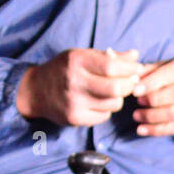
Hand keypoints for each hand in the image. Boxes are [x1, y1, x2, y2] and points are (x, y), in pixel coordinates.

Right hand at [15, 48, 142, 125]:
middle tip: (131, 83)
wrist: (36, 90)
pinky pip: (104, 116)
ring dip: (118, 99)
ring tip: (111, 92)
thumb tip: (136, 56)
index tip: (138, 70)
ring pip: (113, 104)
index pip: (111, 66)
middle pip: (116, 88)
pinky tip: (97, 103)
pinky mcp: (75, 118)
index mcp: (76, 60)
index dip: (129, 69)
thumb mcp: (82, 56)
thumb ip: (109, 57)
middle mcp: (74, 80)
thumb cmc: (65, 70)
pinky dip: (106, 110)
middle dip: (128, 86)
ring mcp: (74, 101)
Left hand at [132, 52, 173, 136]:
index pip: (168, 74)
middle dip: (152, 100)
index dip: (150, 83)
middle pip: (173, 96)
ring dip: (152, 117)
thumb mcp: (172, 63)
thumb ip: (153, 69)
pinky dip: (158, 130)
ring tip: (137, 116)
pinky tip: (143, 130)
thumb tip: (132, 78)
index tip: (134, 91)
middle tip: (138, 101)